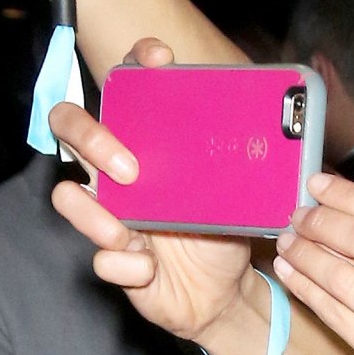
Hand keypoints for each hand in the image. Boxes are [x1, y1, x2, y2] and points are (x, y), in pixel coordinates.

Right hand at [48, 38, 258, 344]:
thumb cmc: (224, 232)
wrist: (223, 294)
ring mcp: (111, 214)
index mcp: (150, 145)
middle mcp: (120, 173)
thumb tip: (284, 141)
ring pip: (69, 196)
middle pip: (71, 127)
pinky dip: (124, 265)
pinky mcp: (115, 260)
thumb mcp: (240, 193)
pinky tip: (147, 269)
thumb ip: (244, 165)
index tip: (158, 59)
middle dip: (91, 136)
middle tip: (131, 166)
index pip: (128, 87)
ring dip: (91, 211)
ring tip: (125, 231)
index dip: (135, 63)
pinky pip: (103, 259)